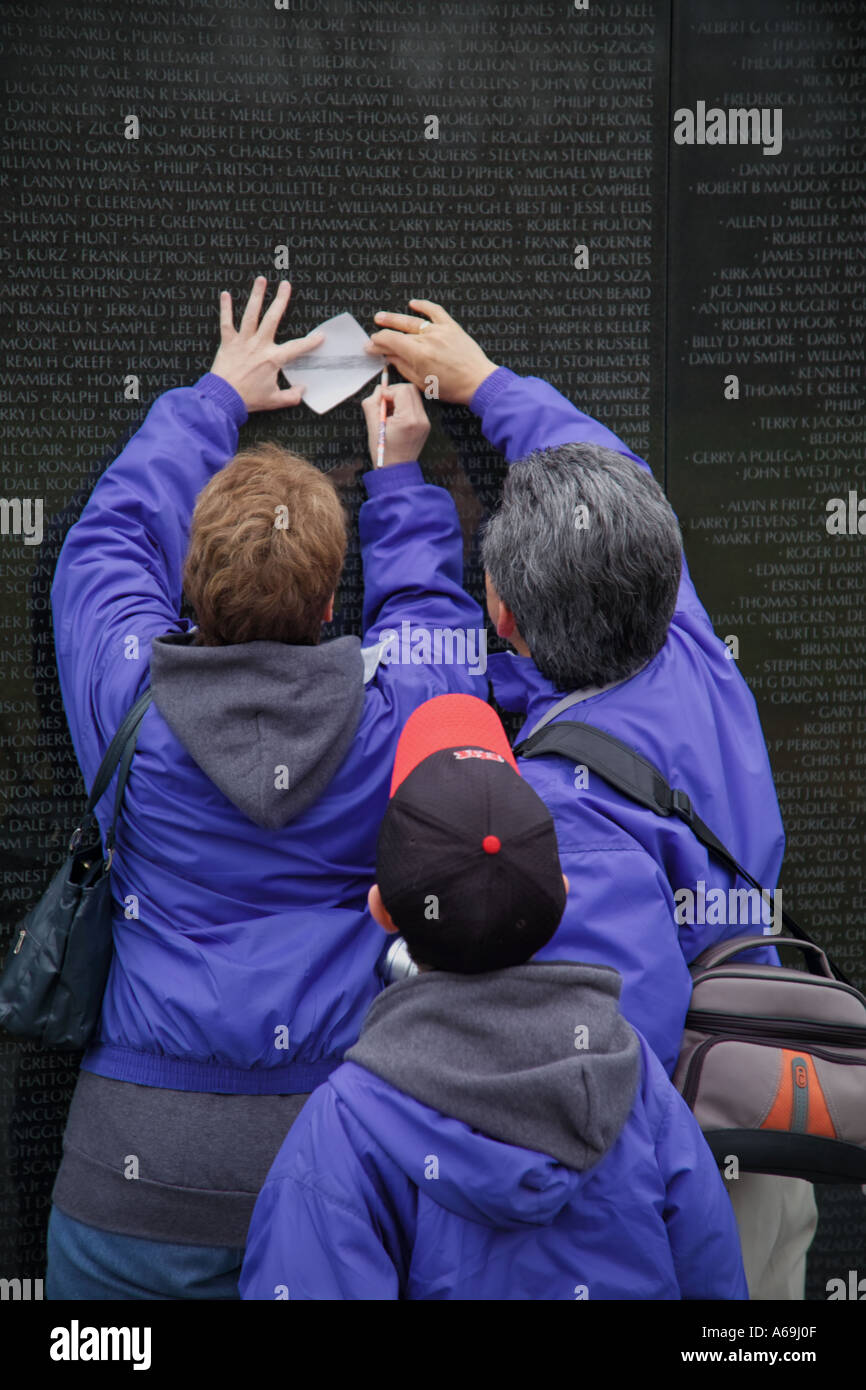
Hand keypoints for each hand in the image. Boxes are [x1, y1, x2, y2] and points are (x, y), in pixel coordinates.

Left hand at [209, 276, 324, 411]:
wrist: (224, 399)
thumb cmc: (249, 399)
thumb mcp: (274, 400)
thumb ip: (291, 396)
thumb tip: (302, 391)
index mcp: (273, 359)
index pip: (296, 348)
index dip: (310, 342)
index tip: (321, 336)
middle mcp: (259, 345)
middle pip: (272, 318)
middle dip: (280, 300)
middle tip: (285, 285)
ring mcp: (243, 342)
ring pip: (250, 314)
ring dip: (256, 296)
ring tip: (261, 280)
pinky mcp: (228, 343)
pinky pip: (226, 322)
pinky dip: (225, 308)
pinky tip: (225, 294)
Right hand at [361, 382, 429, 466]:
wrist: (396, 470)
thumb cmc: (382, 451)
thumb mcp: (372, 426)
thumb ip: (372, 403)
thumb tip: (379, 389)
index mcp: (408, 419)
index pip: (401, 390)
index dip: (387, 392)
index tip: (379, 403)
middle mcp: (420, 419)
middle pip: (410, 390)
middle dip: (394, 392)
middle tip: (384, 405)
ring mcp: (425, 422)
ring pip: (413, 396)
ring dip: (399, 399)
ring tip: (389, 413)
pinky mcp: (425, 425)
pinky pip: (415, 407)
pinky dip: (404, 407)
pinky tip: (396, 419)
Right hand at [366, 300, 497, 405]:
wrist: (478, 382)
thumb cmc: (453, 387)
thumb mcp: (422, 382)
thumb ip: (403, 366)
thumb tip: (389, 357)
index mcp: (418, 354)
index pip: (390, 341)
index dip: (377, 342)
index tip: (370, 346)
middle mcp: (427, 339)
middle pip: (398, 331)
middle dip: (383, 332)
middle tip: (373, 331)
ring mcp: (439, 330)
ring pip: (412, 321)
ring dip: (395, 318)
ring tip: (382, 317)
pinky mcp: (451, 327)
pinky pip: (435, 311)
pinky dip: (423, 305)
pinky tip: (413, 303)